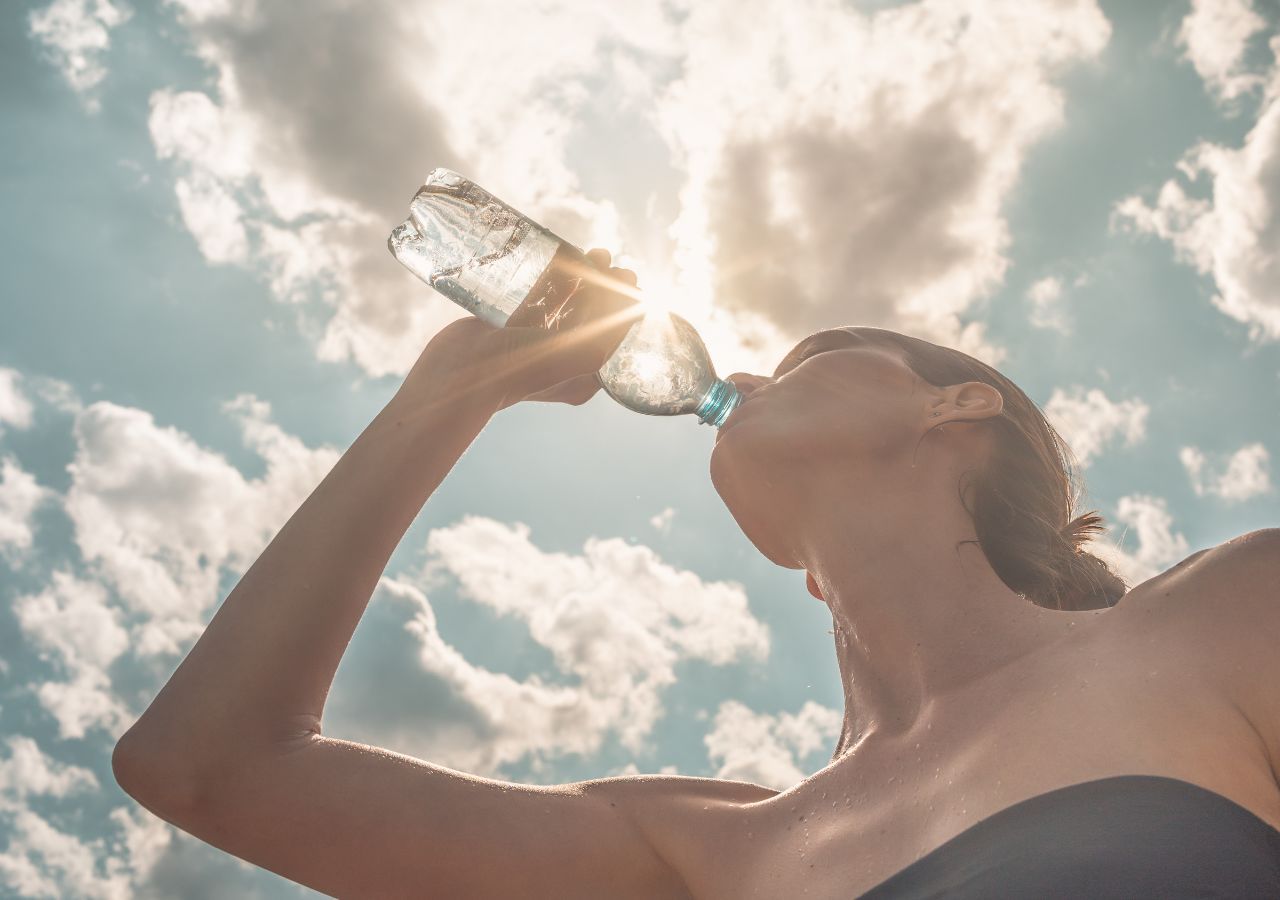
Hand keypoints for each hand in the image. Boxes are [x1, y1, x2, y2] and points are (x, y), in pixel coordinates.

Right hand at [394, 249, 643, 413]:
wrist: (461, 375)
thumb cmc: (520, 370)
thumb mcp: (578, 352)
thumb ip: (609, 329)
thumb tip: (637, 304)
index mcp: (581, 376)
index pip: (612, 335)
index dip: (625, 305)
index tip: (631, 279)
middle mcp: (560, 360)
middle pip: (593, 316)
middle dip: (606, 286)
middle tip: (613, 261)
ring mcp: (533, 343)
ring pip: (567, 304)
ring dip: (583, 278)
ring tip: (596, 252)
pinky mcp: (510, 327)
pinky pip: (538, 299)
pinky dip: (553, 279)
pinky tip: (564, 258)